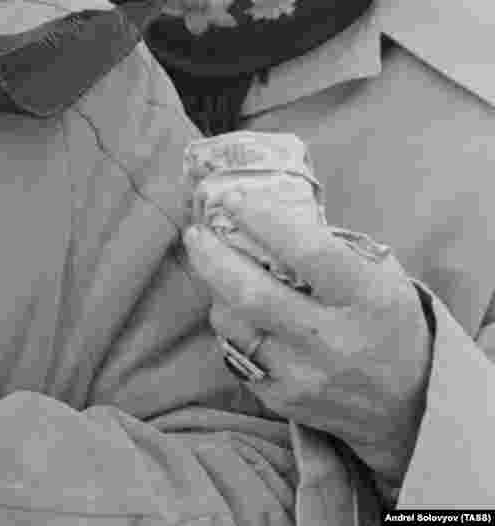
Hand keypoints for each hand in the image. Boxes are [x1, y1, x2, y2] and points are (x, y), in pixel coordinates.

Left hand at [184, 189, 432, 488]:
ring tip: (213, 267)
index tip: (231, 198)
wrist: (409, 406)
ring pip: (236, 327)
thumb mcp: (380, 274)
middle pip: (254, 295)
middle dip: (213, 258)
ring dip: (216, 292)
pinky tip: (232, 308)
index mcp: (365, 298)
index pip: (307, 253)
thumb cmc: (387, 320)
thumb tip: (263, 210)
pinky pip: (237, 356)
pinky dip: (229, 327)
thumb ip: (330, 245)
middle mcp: (335, 341)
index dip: (262, 221)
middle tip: (195, 232)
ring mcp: (307, 377)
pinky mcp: (286, 402)